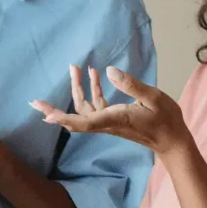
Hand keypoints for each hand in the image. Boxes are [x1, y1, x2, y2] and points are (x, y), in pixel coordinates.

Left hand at [31, 65, 188, 154]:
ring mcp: (109, 121)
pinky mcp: (114, 118)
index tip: (45, 116)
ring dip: (77, 89)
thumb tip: (107, 71)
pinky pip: (96, 106)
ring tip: (75, 67)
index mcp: (114, 119)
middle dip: (54, 110)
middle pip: (75, 117)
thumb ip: (131, 84)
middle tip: (34, 102)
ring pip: (84, 109)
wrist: (172, 140)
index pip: (82, 121)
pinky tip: (96, 74)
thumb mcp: (153, 97)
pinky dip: (93, 90)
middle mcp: (107, 122)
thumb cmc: (166, 120)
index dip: (62, 118)